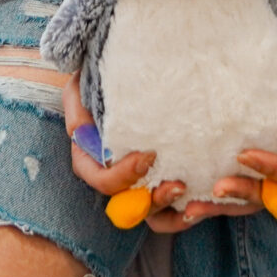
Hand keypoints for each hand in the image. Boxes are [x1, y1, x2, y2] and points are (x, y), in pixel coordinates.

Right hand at [63, 72, 196, 225]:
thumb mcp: (82, 87)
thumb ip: (78, 107)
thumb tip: (79, 131)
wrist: (129, 67)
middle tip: (177, 185)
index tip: (148, 157)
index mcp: (90, 156)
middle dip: (152, 200)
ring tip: (188, 190)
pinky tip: (198, 202)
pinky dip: (180, 209)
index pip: (100, 179)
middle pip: (128, 201)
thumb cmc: (101, 76)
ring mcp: (138, 175)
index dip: (121, 177)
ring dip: (168, 205)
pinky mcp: (161, 172)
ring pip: (150, 205)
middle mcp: (113, 170)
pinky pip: (168, 201)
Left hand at [200, 54, 276, 224]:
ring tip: (194, 208)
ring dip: (226, 206)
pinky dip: (221, 199)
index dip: (275, 171)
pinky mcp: (265, 170)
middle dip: (244, 195)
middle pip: (275, 196)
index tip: (245, 155)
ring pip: (256, 199)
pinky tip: (192, 202)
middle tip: (216, 187)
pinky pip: (245, 188)